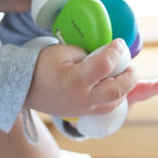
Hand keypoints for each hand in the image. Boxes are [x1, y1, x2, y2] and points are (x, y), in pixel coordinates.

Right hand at [25, 39, 140, 118]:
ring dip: (125, 88)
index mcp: (76, 81)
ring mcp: (84, 109)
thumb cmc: (42, 67)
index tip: (119, 43)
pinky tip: (117, 85)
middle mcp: (83, 98)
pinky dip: (117, 97)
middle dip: (130, 76)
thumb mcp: (61, 52)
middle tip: (131, 65)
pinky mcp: (84, 114)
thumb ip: (86, 53)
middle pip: (117, 90)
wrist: (26, 89)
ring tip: (125, 74)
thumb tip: (104, 56)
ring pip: (115, 102)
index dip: (116, 52)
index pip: (105, 65)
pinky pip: (107, 108)